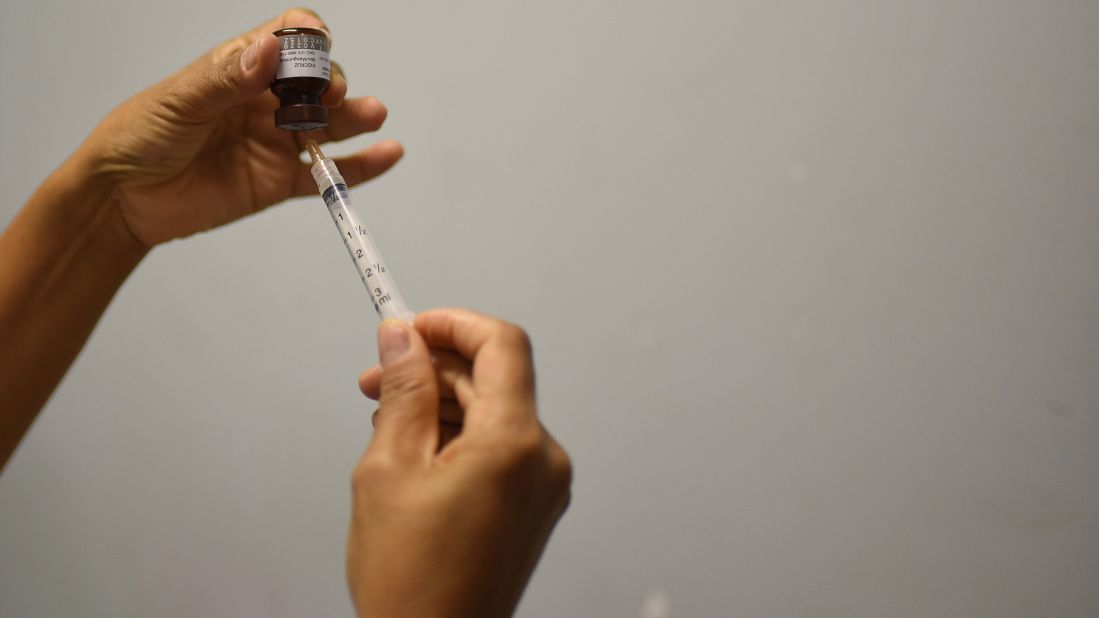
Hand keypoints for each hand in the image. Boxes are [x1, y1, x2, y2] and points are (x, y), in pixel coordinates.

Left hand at [77, 8, 401, 247]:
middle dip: (331, 82)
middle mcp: (264, 101)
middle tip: (329, 94)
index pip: (287, 40)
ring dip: (356, 117)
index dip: (307, 38)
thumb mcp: (179, 101)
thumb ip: (227, 77)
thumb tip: (270, 49)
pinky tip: (388, 153)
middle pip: (317, 82)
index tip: (316, 44)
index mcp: (239, 69)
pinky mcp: (280, 181)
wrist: (123, 199)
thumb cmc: (140, 137)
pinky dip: (361, 166)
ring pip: (330, 125)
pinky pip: (328, 173)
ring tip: (373, 114)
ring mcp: (275, 141)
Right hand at [350, 309, 571, 616]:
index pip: (501, 345)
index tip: (412, 327)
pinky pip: (500, 447)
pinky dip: (460, 437)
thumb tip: (402, 339)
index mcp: (514, 444)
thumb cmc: (411, 582)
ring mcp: (544, 486)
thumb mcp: (389, 469)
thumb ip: (403, 392)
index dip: (453, 324)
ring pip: (494, 413)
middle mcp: (544, 460)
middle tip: (378, 380)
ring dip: (443, 404)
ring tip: (387, 424)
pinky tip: (415, 452)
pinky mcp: (534, 505)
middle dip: (434, 370)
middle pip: (494, 380)